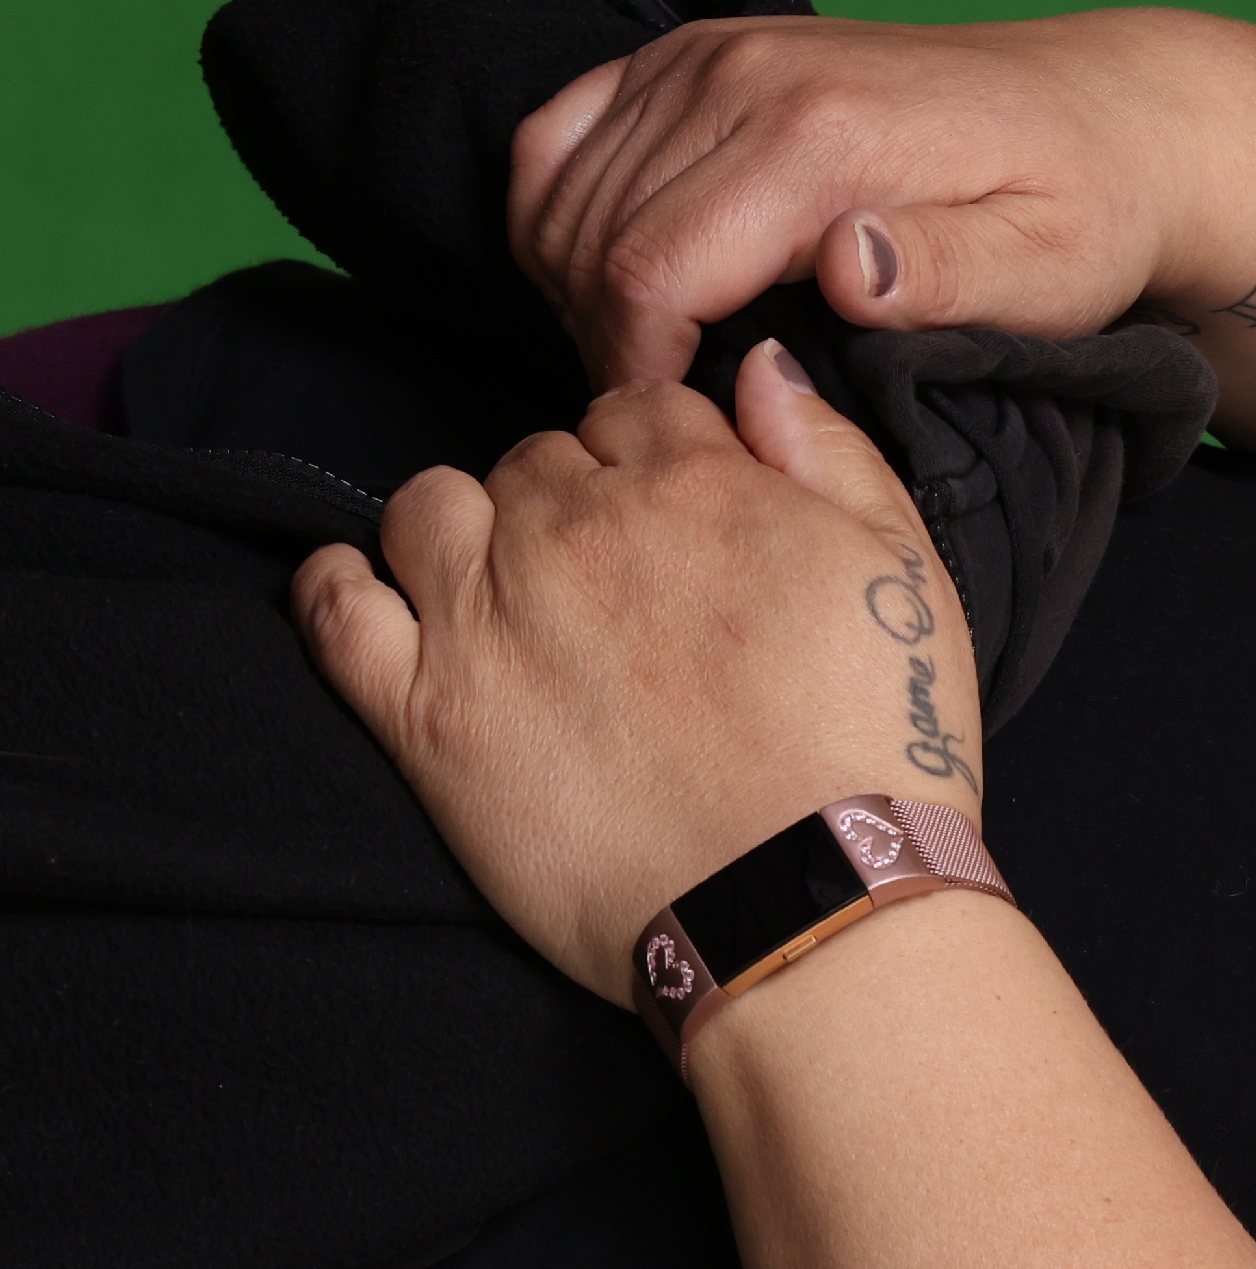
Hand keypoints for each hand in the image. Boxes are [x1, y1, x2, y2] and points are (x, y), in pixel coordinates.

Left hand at [293, 346, 985, 1003]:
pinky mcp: (425, 710)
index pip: (636, 410)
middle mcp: (570, 526)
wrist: (815, 905)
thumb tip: (758, 363)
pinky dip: (337, 586)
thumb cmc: (881, 750)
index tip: (684, 524)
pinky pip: (334, 608)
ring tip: (511, 595)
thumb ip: (832, 450)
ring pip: (429, 506)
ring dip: (465, 529)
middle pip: (536, 459)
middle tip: (622, 592)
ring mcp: (484, 614)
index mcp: (690, 482)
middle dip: (572, 503)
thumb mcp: (909, 576)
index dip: (660, 460)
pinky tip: (369, 596)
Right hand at [510, 11, 1194, 391]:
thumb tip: (848, 268)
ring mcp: (706, 53)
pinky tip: (614, 279)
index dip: (638, 374)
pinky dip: (556, 212)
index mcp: (821, 137)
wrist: (1096, 112)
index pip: (650, 271)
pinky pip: (558, 133)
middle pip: (590, 237)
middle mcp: (743, 76)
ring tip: (655, 360)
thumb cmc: (1080, 211)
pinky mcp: (690, 53)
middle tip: (672, 418)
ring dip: (575, 286)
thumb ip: (949, 274)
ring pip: (558, 189)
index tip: (682, 439)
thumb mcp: (1052, 271)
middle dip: (605, 343)